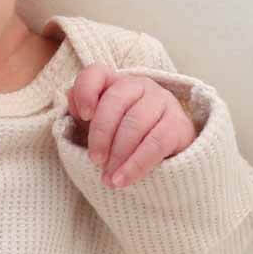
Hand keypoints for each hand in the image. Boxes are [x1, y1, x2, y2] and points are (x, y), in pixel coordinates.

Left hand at [65, 65, 196, 188]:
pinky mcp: (179, 124)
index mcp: (116, 82)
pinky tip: (123, 180)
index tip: (82, 116)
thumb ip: (81, 110)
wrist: (166, 153)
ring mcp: (162, 102)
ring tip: (108, 177)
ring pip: (135, 123)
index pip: (96, 73)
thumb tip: (74, 106)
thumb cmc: (122, 135)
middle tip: (95, 160)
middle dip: (100, 134)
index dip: (85, 91)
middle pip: (115, 100)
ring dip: (118, 154)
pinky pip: (155, 144)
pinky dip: (136, 165)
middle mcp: (140, 85)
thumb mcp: (97, 123)